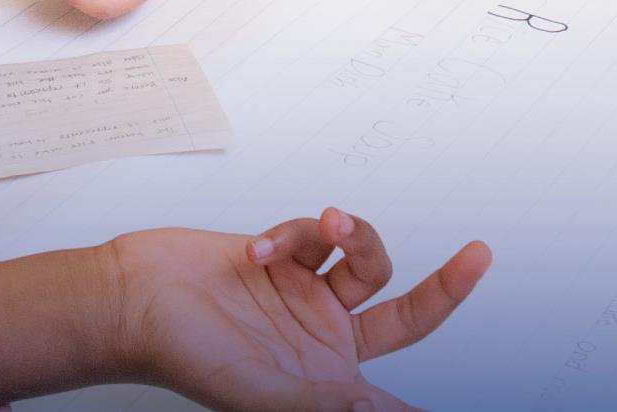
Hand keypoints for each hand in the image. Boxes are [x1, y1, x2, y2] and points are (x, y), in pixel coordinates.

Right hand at [112, 206, 491, 410]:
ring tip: (323, 223)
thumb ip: (335, 406)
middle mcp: (325, 339)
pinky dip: (289, 233)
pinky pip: (310, 232)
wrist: (136, 298)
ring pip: (361, 256)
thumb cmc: (188, 357)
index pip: (396, 394)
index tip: (467, 349)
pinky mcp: (281, 254)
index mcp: (330, 384)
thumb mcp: (271, 395)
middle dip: (445, 284)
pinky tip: (258, 249)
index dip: (427, 398)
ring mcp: (304, 294)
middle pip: (404, 310)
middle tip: (480, 256)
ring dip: (350, 233)